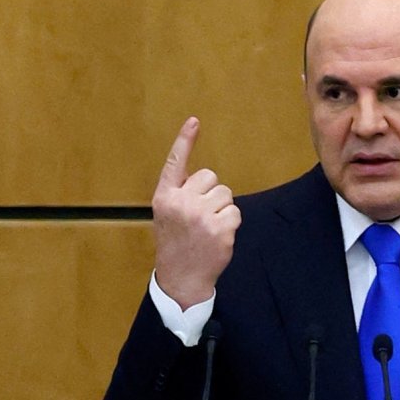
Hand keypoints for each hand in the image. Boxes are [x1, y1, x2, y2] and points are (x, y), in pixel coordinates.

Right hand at [151, 116, 239, 309]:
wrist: (181, 278)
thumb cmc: (175, 242)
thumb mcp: (166, 214)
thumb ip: (179, 193)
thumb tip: (203, 177)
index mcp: (164, 197)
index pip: (176, 162)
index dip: (185, 140)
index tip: (194, 121)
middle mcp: (181, 203)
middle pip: (210, 177)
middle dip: (210, 193)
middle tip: (199, 215)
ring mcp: (201, 216)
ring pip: (225, 194)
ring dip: (221, 208)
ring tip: (207, 227)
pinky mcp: (220, 229)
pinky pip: (235, 212)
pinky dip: (230, 223)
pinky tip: (217, 237)